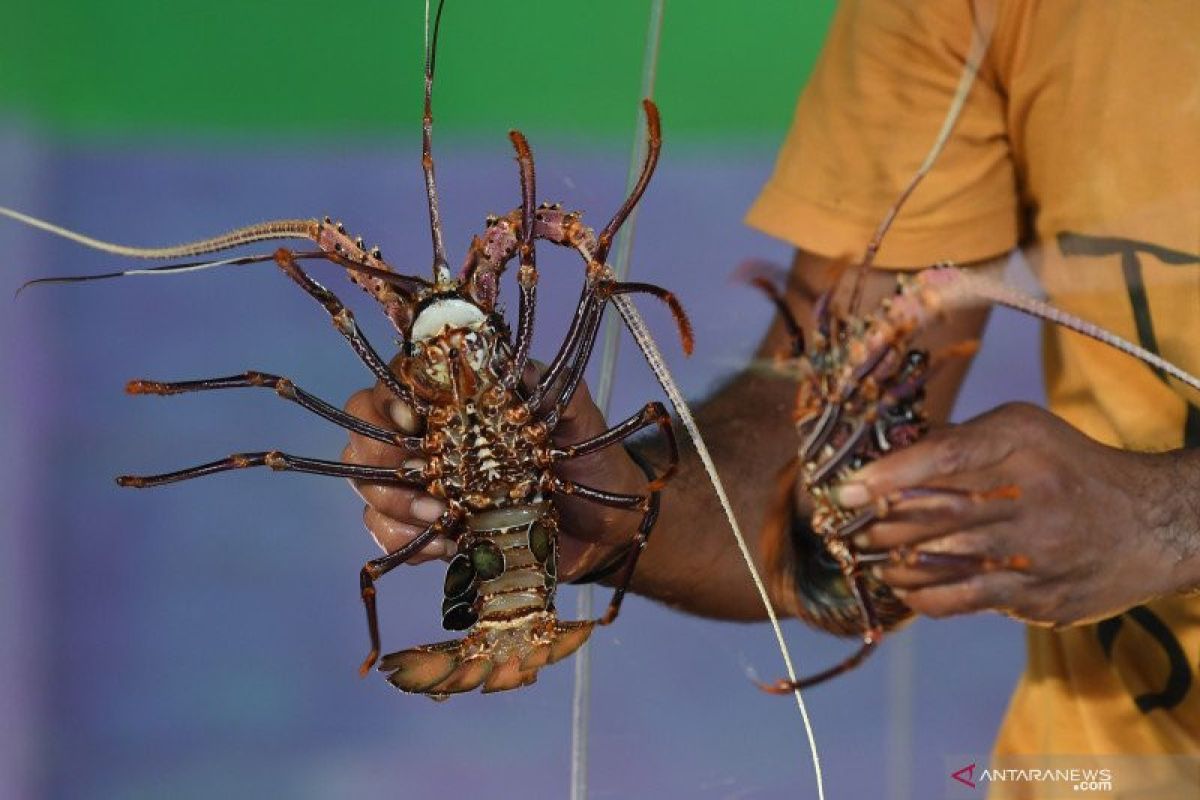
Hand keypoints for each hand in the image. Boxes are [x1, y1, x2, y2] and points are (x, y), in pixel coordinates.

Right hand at [342, 370, 650, 579]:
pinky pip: (386, 534)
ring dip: (393, 507)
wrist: (604, 527)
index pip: (397, 384)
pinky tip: (445, 547)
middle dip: (378, 461)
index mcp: (458, 401)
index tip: (411, 421)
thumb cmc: (588, 461)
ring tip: (442, 521)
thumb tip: (516, 371)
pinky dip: (406, 543)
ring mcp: (424, 485)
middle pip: (364, 436)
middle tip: (421, 483)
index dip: (387, 400)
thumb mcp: (578, 417)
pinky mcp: (429, 530)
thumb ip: (551, 389)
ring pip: (367, 487)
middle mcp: (430, 438)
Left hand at [834, 402, 1194, 625]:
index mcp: (1021, 444)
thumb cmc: (1065, 466)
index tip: (847, 490)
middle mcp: (1030, 496)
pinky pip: (962, 600)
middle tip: (844, 526)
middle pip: (934, 513)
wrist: (1150, 525)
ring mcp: (1037, 551)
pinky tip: (902, 586)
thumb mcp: (1021, 430)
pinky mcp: (1040, 595)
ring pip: (941, 561)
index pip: (945, 457)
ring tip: (867, 556)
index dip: (888, 475)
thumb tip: (881, 457)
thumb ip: (955, 440)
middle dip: (877, 523)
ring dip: (890, 562)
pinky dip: (920, 596)